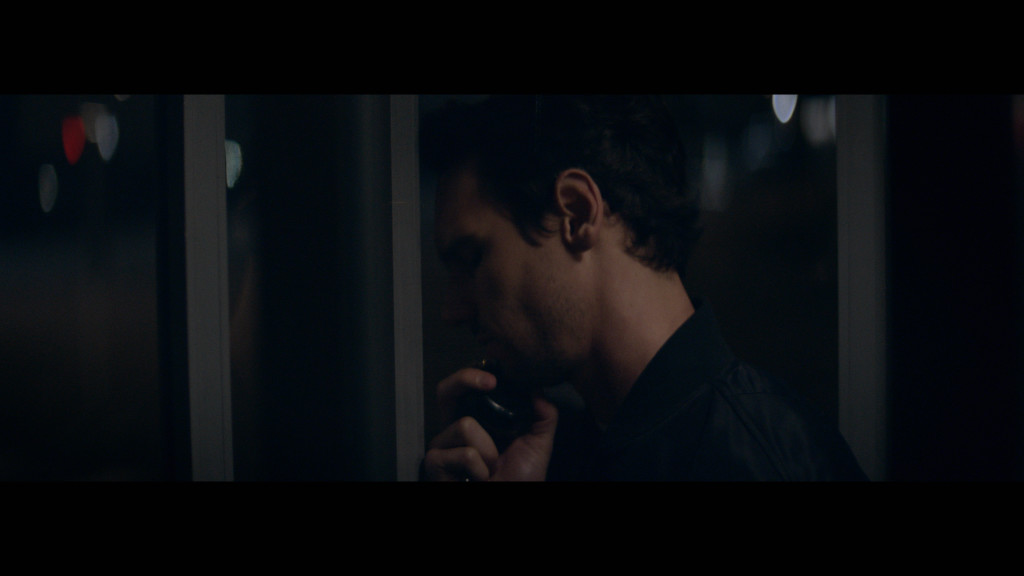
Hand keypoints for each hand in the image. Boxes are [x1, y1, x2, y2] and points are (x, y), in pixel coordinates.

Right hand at [422, 366, 557, 480]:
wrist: (514, 499)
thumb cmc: (521, 477)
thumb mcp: (539, 442)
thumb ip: (543, 414)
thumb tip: (537, 389)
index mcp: (477, 418)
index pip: (466, 386)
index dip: (474, 372)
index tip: (496, 376)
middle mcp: (455, 427)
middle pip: (446, 390)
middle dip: (465, 379)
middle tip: (490, 383)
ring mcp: (442, 444)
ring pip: (464, 425)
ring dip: (488, 450)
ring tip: (492, 466)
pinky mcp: (435, 463)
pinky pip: (464, 453)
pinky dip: (480, 467)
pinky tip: (481, 478)